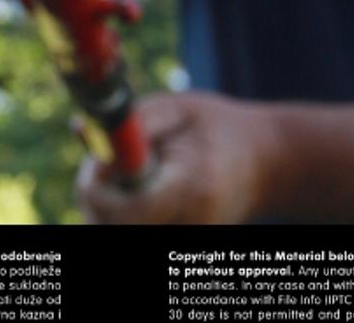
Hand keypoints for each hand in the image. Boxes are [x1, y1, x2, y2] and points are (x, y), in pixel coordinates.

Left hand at [75, 92, 277, 223]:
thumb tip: (87, 139)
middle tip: (100, 169)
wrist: (266, 164)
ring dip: (108, 208)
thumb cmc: (217, 129)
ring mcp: (189, 239)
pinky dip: (126, 215)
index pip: (128, 209)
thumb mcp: (178, 109)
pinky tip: (141, 194)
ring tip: (127, 177)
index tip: (95, 165)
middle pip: (115, 228)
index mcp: (192, 186)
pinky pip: (134, 232)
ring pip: (119, 232)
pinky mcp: (183, 244)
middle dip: (96, 200)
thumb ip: (135, 124)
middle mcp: (192, 222)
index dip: (98, 188)